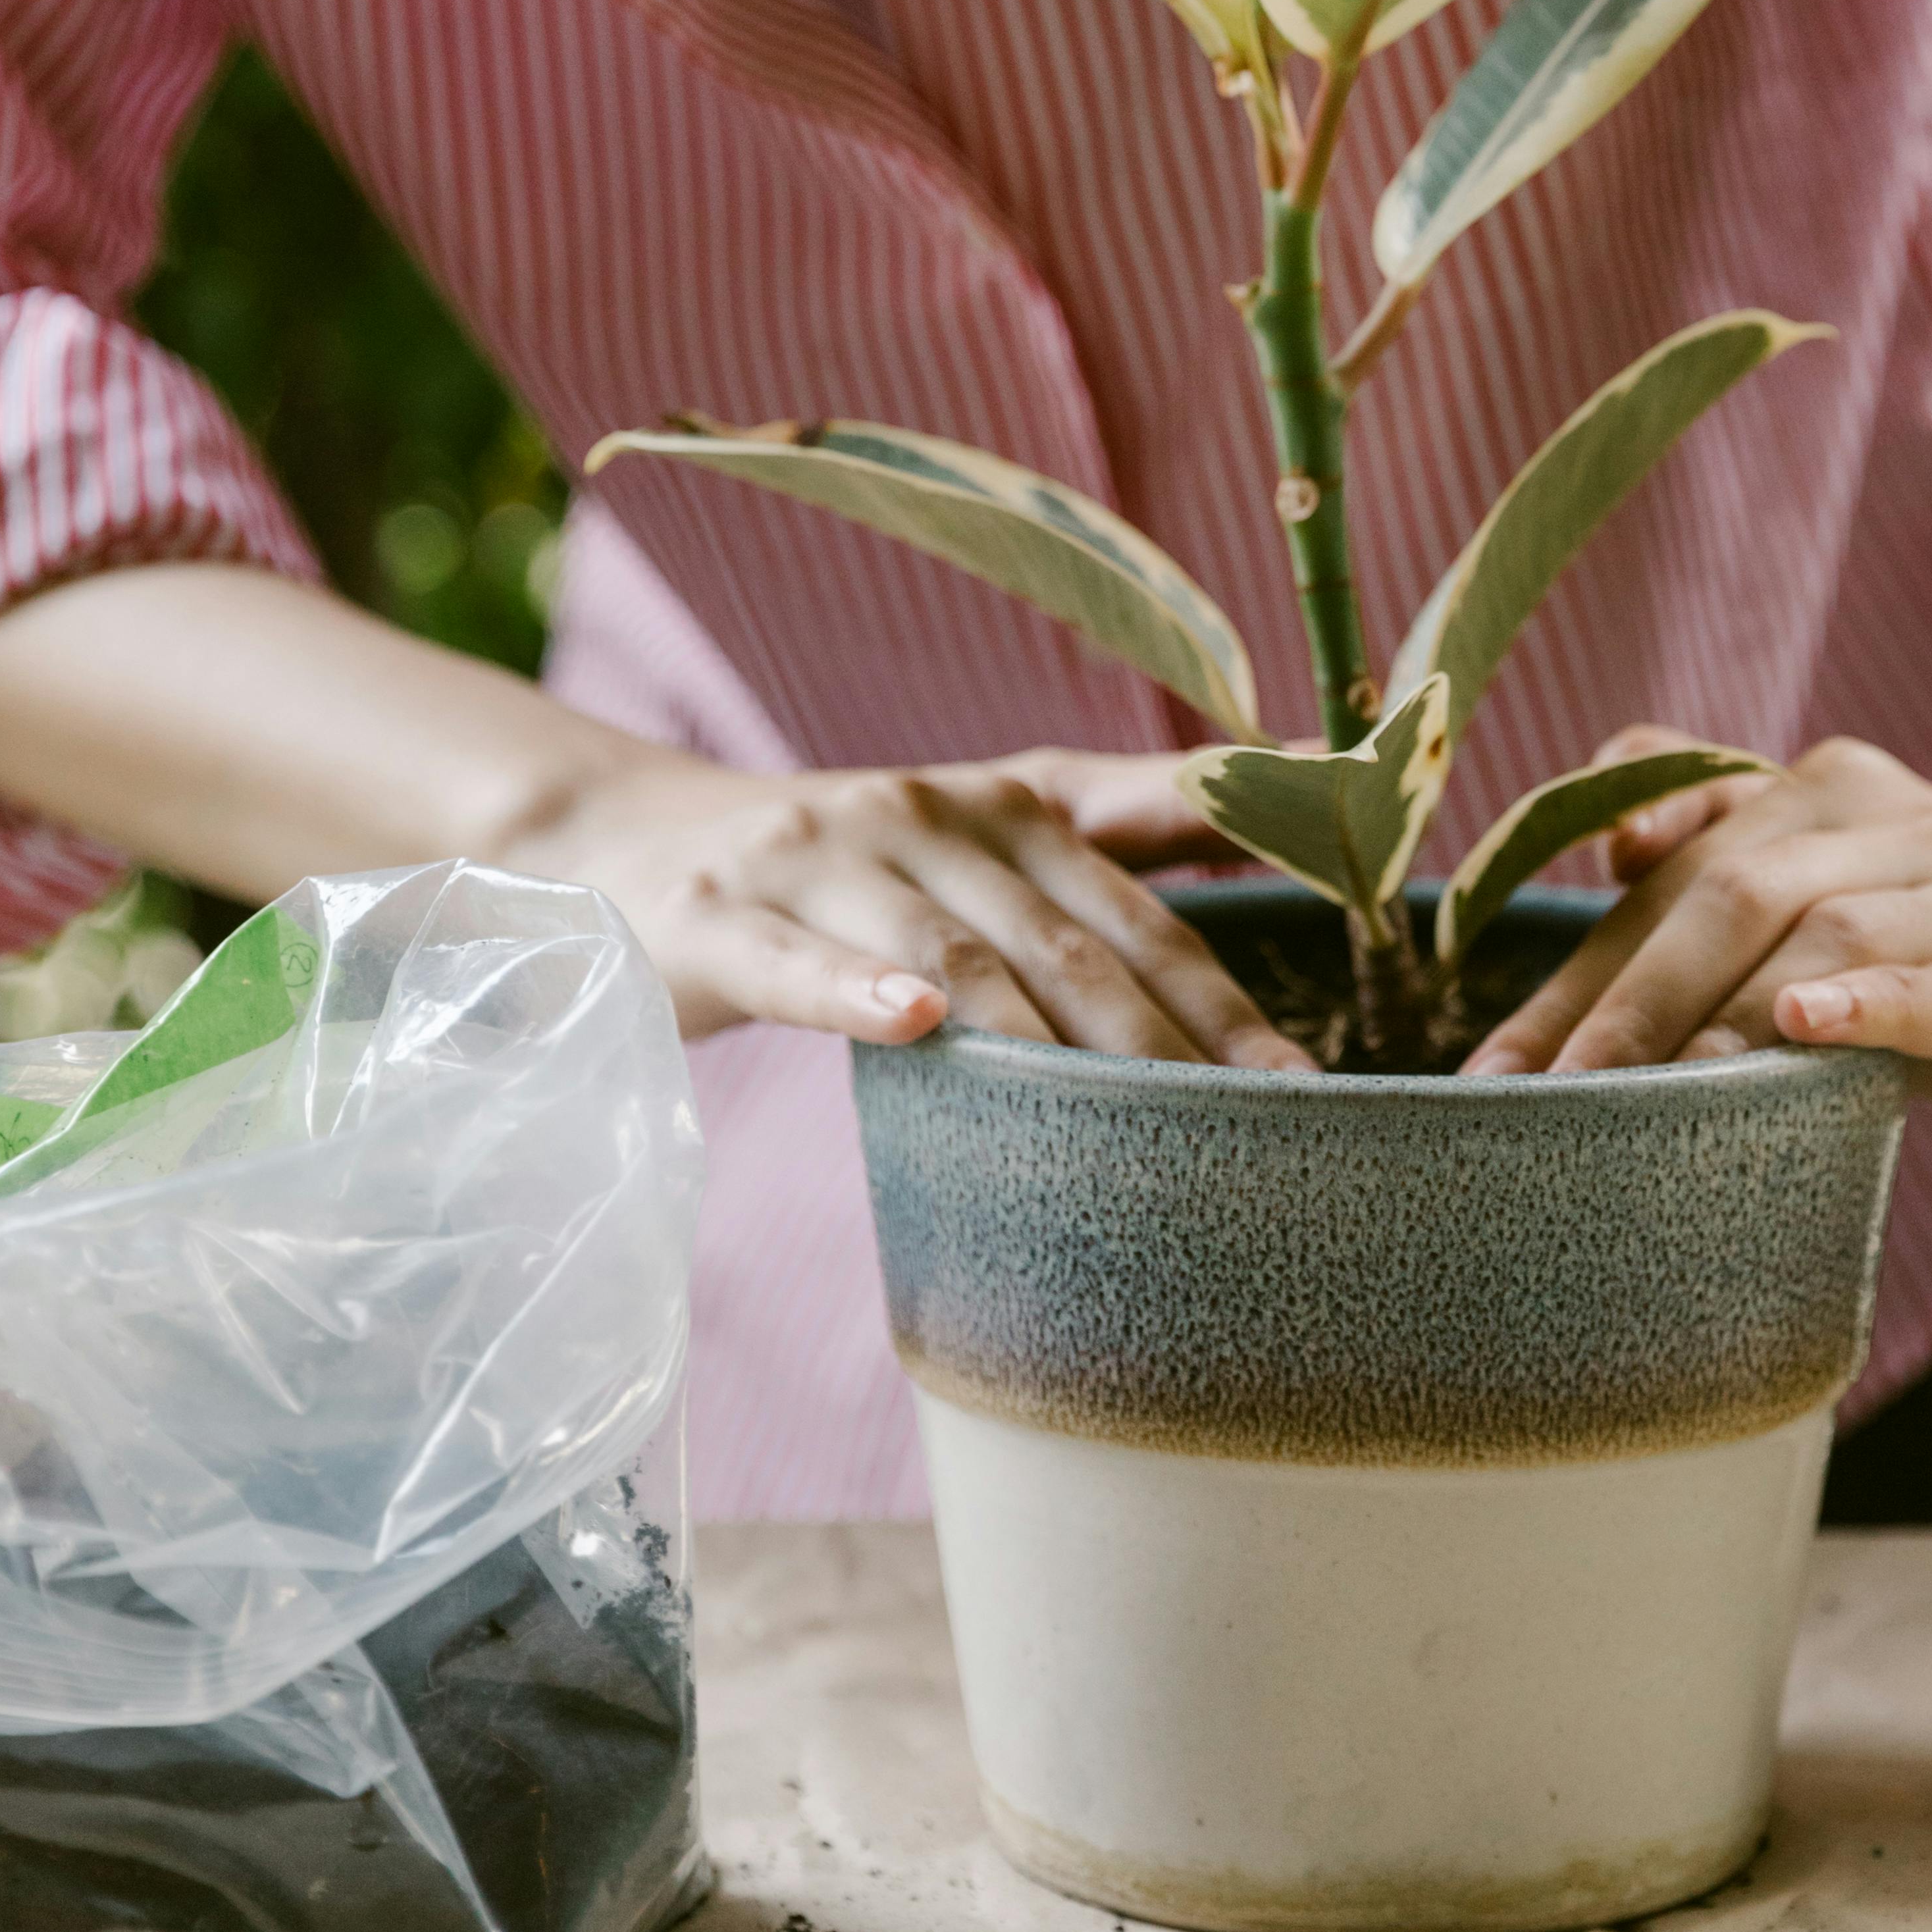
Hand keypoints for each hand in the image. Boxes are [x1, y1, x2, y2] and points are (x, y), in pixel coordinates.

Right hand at [501, 746, 1306, 1067]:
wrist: (630, 842)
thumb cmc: (848, 859)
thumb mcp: (985, 829)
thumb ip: (1129, 822)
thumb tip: (1291, 792)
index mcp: (1005, 805)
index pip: (1136, 912)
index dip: (1220, 997)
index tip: (1300, 1082)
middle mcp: (926, 816)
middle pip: (1065, 944)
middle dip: (1160, 1045)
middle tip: (1240, 1138)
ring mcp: (821, 859)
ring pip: (954, 961)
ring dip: (1041, 1043)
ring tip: (1120, 1121)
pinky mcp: (724, 914)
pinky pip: (800, 963)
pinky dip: (859, 996)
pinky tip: (916, 1028)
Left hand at [1458, 726, 1931, 1162]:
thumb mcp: (1822, 899)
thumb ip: (1712, 875)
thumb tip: (1601, 853)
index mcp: (1824, 789)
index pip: (1670, 867)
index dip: (1575, 970)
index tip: (1494, 1071)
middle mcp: (1894, 820)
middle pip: (1734, 890)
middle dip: (1630, 998)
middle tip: (1556, 1099)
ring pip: (1828, 933)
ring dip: (1728, 1016)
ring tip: (1654, 1095)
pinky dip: (1872, 1001)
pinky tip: (1804, 1028)